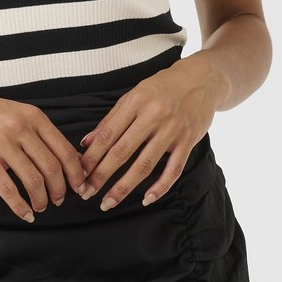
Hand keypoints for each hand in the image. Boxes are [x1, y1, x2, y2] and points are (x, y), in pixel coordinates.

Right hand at [0, 85, 87, 222]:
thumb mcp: (14, 112)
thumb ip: (36, 131)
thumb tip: (61, 158)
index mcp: (33, 116)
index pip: (65, 149)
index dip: (76, 173)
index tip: (79, 187)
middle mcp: (20, 128)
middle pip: (53, 168)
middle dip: (60, 190)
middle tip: (58, 201)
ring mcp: (2, 144)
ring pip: (33, 180)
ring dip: (41, 200)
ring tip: (41, 206)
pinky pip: (8, 190)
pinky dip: (20, 207)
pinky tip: (25, 214)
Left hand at [76, 54, 230, 210]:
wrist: (202, 78)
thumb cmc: (163, 87)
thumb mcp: (134, 95)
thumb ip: (111, 119)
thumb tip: (87, 142)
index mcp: (135, 102)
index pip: (108, 134)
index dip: (91, 156)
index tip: (79, 173)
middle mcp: (153, 115)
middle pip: (123, 151)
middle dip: (101, 175)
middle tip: (86, 193)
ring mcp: (172, 129)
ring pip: (145, 164)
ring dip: (124, 187)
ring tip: (108, 202)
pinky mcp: (188, 140)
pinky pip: (174, 169)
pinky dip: (160, 187)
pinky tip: (146, 199)